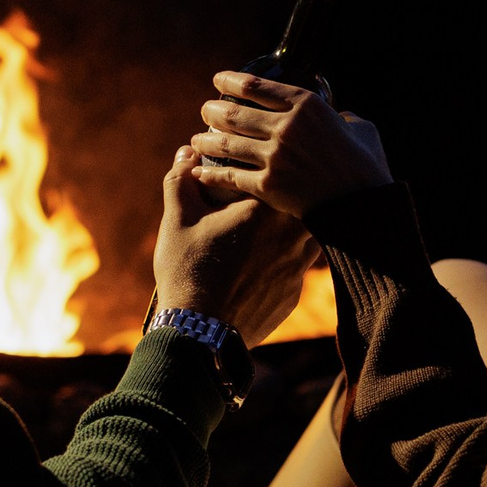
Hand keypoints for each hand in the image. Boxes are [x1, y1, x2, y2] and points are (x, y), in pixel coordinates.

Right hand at [155, 144, 320, 345]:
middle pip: (304, 203)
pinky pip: (297, 269)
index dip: (273, 165)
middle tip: (267, 194)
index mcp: (265, 210)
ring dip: (293, 228)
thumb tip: (187, 153)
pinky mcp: (293, 296)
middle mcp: (291, 237)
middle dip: (290, 196)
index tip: (262, 163)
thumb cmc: (187, 271)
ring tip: (270, 226)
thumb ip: (183, 178)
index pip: (281, 174)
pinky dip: (285, 261)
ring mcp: (297, 269)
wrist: (199, 333)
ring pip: (308, 236)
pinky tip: (265, 262)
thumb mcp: (177, 218)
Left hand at [186, 71, 391, 219]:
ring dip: (205, 140)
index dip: (230, 81)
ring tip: (196, 139)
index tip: (218, 81)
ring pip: (226, 143)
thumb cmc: (367, 166)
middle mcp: (286, 127)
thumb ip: (341, 118)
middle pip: (234, 113)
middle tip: (206, 111)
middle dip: (212, 110)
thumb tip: (337, 117)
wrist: (364, 206)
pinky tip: (199, 172)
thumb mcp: (360, 128)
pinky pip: (229, 176)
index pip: (256, 87)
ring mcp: (274, 157)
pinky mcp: (268, 186)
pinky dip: (210, 173)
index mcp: (306, 105)